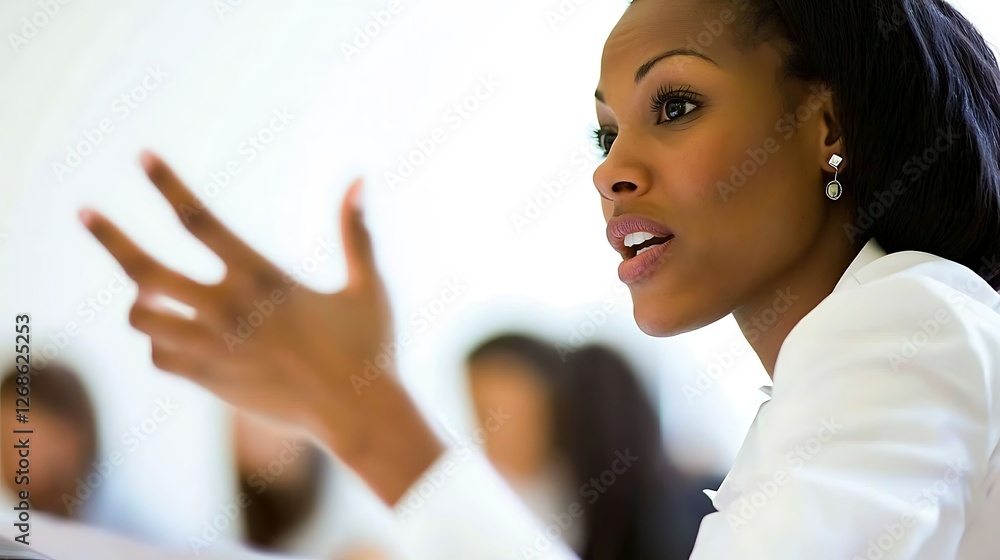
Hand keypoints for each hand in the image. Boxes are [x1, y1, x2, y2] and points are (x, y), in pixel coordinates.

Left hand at [80, 151, 442, 503]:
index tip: (143, 156)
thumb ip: (356, 232)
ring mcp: (214, 349)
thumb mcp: (367, 285)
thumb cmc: (370, 348)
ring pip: (143, 317)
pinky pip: (160, 357)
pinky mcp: (210, 381)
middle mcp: (230, 310)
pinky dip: (158, 342)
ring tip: (149, 292)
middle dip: (110, 238)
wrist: (357, 415)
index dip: (169, 184)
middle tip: (84, 214)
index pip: (201, 221)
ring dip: (140, 299)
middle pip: (146, 270)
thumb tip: (360, 178)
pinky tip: (173, 333)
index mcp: (265, 278)